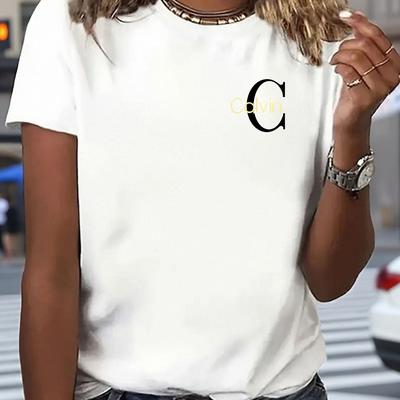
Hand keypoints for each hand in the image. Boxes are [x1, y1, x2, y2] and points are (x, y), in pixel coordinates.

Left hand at [329, 9, 399, 135]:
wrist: (352, 120)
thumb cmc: (356, 93)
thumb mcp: (362, 65)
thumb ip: (363, 44)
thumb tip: (358, 18)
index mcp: (395, 64)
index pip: (378, 37)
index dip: (360, 24)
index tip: (346, 17)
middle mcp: (392, 75)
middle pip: (365, 46)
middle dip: (345, 46)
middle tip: (338, 53)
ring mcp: (381, 87)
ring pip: (356, 57)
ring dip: (339, 56)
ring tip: (335, 62)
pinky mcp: (365, 97)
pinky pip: (348, 72)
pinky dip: (338, 68)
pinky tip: (337, 71)